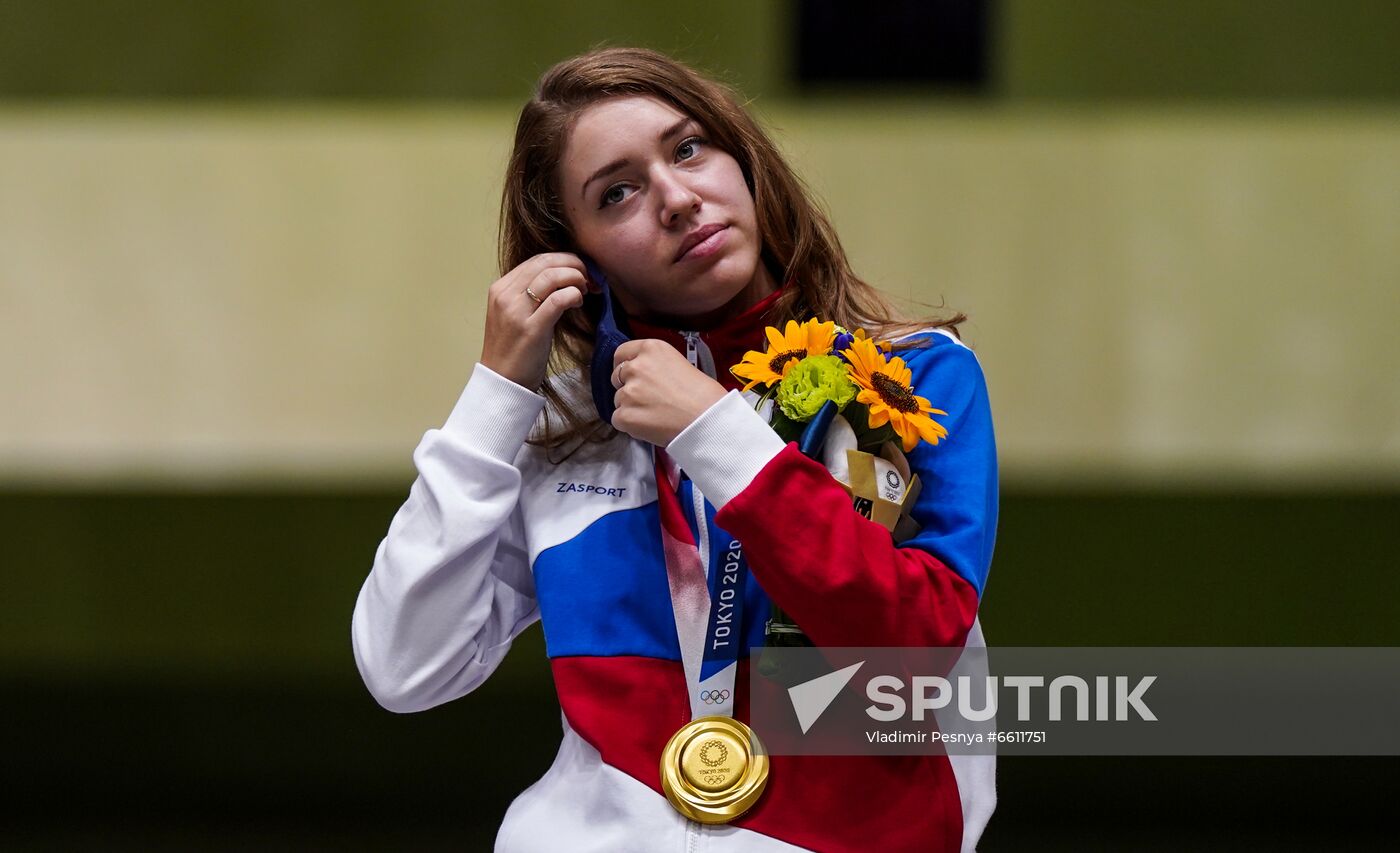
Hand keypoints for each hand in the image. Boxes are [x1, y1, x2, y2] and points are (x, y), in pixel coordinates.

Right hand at [479, 253, 600, 390]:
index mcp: (500, 289)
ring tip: (585, 290)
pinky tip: (578, 302)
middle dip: (573, 265)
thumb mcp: (516, 315)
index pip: (537, 259)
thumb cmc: (514, 350)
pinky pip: (557, 299)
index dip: (564, 259)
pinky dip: (573, 295)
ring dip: (576, 278)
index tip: (581, 269)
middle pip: (545, 262)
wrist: (502, 382)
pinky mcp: (530, 329)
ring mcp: (515, 311)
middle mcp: (505, 295)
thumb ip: (531, 295)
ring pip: (552, 276)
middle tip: (590, 277)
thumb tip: (563, 278)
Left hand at [609, 339, 727, 445]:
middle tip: (647, 398)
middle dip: (628, 387)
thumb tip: (646, 376)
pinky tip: (649, 425)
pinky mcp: (625, 415)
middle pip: (617, 376)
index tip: (628, 374)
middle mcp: (637, 366)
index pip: (621, 353)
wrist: (708, 420)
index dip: (624, 365)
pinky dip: (630, 425)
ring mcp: (629, 391)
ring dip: (631, 407)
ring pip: (618, 400)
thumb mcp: (680, 363)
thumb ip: (656, 365)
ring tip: (655, 414)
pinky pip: (618, 419)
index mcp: (652, 349)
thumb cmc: (704, 396)